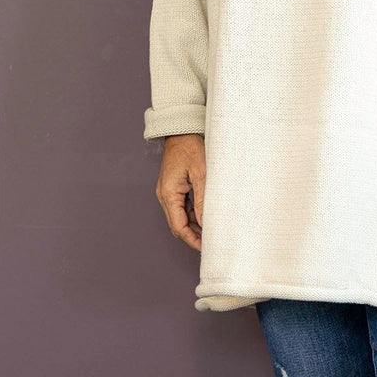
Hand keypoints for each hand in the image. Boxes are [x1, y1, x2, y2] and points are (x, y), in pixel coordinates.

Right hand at [155, 133, 206, 251]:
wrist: (182, 129)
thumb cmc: (191, 147)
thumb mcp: (201, 174)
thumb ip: (203, 200)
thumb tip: (207, 224)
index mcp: (169, 193)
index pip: (178, 227)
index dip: (192, 240)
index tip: (206, 247)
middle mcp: (165, 195)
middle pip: (178, 224)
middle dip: (193, 235)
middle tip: (211, 242)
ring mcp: (168, 191)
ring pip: (180, 216)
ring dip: (194, 225)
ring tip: (211, 231)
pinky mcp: (174, 186)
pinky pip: (182, 206)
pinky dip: (193, 214)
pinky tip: (206, 215)